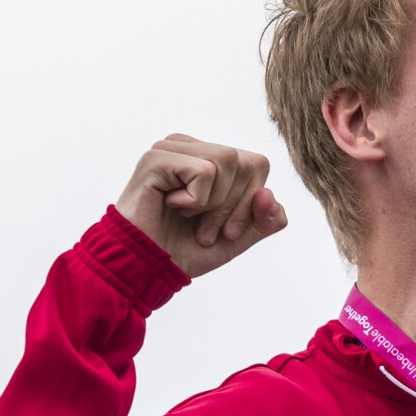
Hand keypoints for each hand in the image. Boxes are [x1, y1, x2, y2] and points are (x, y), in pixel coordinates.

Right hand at [115, 134, 287, 277]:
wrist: (146, 268)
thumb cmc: (186, 249)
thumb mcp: (240, 236)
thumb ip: (267, 218)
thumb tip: (269, 194)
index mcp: (211, 158)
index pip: (257, 163)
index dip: (251, 202)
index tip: (227, 231)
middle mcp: (193, 147)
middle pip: (247, 162)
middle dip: (234, 207)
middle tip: (206, 231)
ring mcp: (173, 148)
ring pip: (229, 161)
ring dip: (215, 204)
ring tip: (190, 218)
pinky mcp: (157, 158)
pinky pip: (205, 171)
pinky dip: (196, 200)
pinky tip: (171, 206)